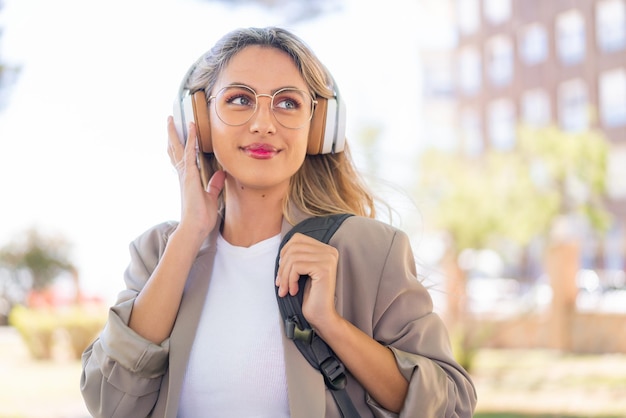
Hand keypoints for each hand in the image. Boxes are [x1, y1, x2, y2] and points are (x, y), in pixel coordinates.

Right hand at [167, 117, 224, 241]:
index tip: (179, 133)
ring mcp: (185, 175)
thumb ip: (215, 185)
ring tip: (172, 120)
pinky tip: (192, 129)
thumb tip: (221, 174)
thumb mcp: (212, 197)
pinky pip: (190, 154)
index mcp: (188, 179)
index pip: (183, 157)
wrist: (194, 228)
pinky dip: (191, 140)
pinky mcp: (189, 176)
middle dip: (172, 135)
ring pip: (178, 149)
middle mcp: (183, 175)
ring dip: (176, 133)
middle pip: (175, 150)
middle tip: (170, 121)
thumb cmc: (201, 217)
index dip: (181, 144)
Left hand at [275, 233, 340, 329]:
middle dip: (282, 266)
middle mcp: (330, 251)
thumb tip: (281, 248)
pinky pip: (296, 267)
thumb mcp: (303, 271)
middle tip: (280, 283)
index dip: (285, 253)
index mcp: (326, 249)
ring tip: (285, 289)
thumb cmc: (311, 295)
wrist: (322, 316)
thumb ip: (297, 256)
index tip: (282, 271)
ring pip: (293, 257)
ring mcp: (328, 259)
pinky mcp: (324, 268)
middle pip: (294, 247)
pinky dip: (290, 280)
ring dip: (284, 275)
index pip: (298, 239)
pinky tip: (293, 291)